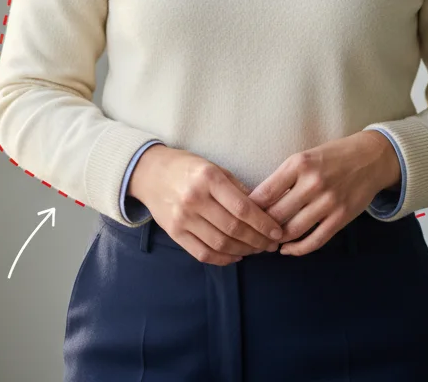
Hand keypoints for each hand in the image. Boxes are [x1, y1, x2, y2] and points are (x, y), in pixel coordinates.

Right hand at [127, 145, 284, 265]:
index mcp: (208, 178)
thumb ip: (236, 188)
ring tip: (257, 250)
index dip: (263, 223)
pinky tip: (236, 255)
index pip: (242, 207)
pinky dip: (223, 259)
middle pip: (233, 229)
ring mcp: (182, 218)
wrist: (150, 173)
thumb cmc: (187, 167)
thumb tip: (262, 209)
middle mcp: (194, 199)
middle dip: (258, 240)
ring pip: (220, 244)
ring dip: (244, 250)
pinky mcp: (174, 233)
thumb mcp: (214, 167)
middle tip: (271, 244)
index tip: (277, 231)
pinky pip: (203, 253)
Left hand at [246, 132, 398, 256]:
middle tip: (249, 235)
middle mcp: (313, 183)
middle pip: (276, 214)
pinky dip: (298, 249)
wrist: (370, 159)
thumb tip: (257, 202)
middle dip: (260, 228)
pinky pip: (315, 240)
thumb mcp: (305, 157)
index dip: (249, 208)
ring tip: (266, 243)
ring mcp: (328, 202)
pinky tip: (287, 249)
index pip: (265, 192)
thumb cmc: (332, 157)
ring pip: (293, 230)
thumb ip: (284, 177)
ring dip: (277, 240)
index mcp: (299, 164)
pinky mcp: (341, 218)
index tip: (239, 216)